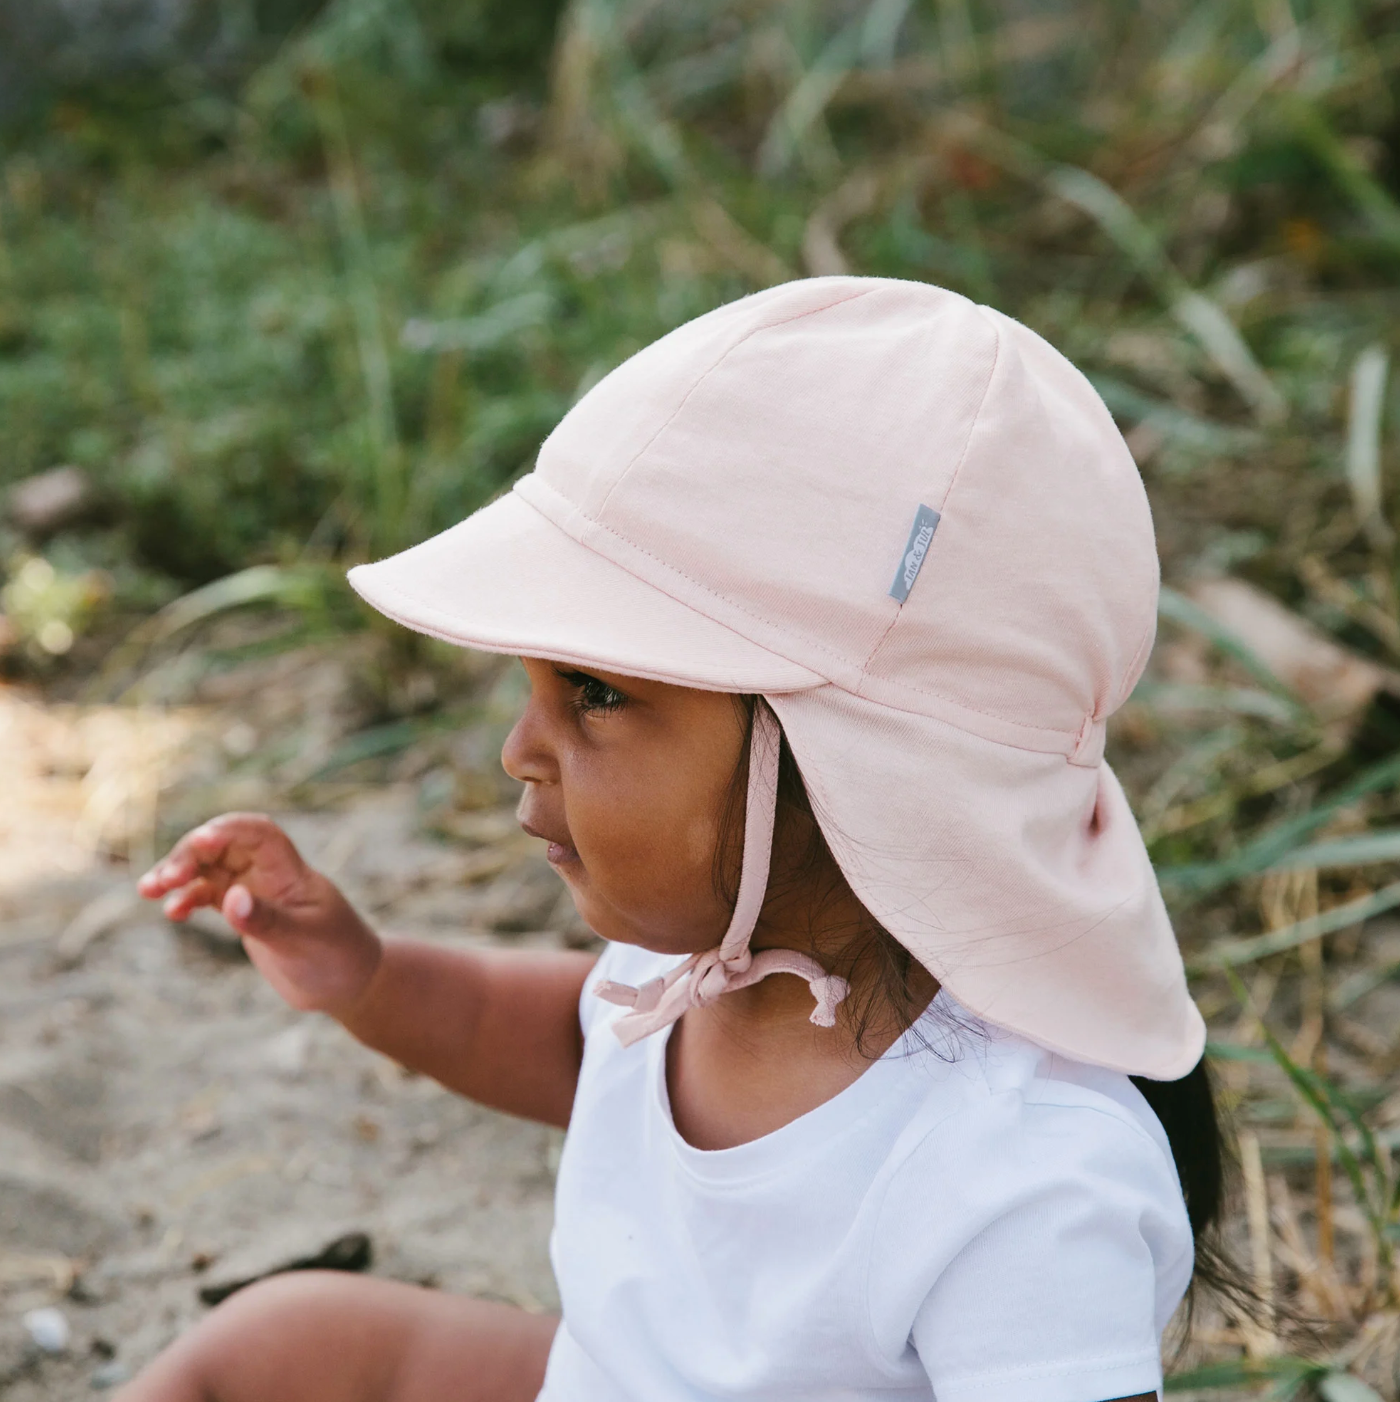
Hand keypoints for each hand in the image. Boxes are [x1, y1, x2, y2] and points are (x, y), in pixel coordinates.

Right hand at [138, 813, 381, 1013]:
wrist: (348, 983)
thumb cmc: (337, 957)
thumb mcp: (303, 941)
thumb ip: (266, 921)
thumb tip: (231, 899)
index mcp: (291, 871)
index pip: (258, 833)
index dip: (227, 830)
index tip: (199, 841)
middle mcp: (270, 874)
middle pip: (223, 847)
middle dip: (190, 856)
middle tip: (162, 880)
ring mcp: (255, 892)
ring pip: (210, 870)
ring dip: (179, 875)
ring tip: (148, 890)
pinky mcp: (245, 913)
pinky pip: (209, 896)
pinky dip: (188, 899)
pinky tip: (172, 912)